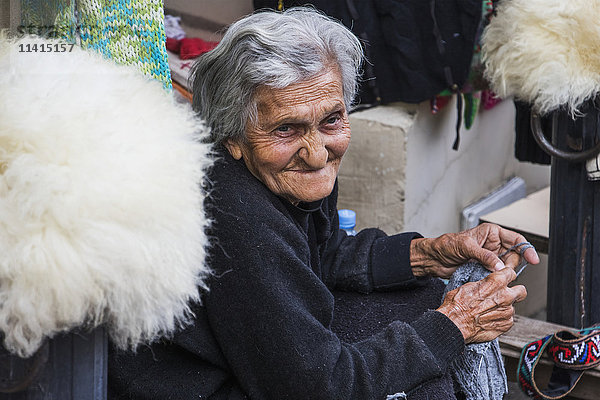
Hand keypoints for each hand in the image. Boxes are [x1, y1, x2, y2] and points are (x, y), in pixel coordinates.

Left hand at [410, 223, 539, 278]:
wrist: (434, 259)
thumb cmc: (446, 246)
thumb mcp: (466, 247)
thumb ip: (484, 255)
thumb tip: (499, 265)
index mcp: (492, 233)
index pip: (516, 239)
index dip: (526, 248)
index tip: (533, 259)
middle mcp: (493, 244)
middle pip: (514, 255)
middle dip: (512, 264)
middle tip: (503, 271)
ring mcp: (490, 257)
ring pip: (507, 267)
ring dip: (504, 273)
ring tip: (492, 275)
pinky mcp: (485, 268)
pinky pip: (497, 274)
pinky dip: (497, 278)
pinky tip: (491, 280)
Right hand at [437, 267, 526, 342]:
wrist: (455, 324)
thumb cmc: (457, 305)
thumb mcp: (468, 285)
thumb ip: (484, 283)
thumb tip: (488, 283)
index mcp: (496, 282)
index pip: (511, 273)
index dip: (506, 276)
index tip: (504, 279)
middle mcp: (505, 296)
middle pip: (521, 290)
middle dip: (514, 292)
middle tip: (504, 295)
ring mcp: (507, 311)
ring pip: (513, 306)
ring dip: (505, 307)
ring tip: (490, 310)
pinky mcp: (506, 324)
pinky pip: (509, 319)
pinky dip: (501, 319)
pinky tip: (490, 319)